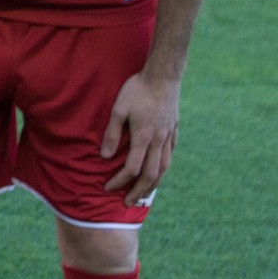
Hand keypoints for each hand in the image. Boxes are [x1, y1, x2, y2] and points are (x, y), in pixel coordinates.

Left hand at [102, 69, 180, 205]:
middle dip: (138, 191)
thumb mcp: (118, 109)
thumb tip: (104, 157)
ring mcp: (168, 136)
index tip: (108, 188)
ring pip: (164, 168)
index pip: (131, 168)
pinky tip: (158, 171)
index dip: (119, 181)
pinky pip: (170, 155)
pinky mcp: (173, 130)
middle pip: (150, 175)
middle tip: (128, 203)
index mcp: (144, 137)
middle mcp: (159, 141)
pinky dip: (163, 167)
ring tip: (144, 194)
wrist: (163, 76)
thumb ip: (112, 133)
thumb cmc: (137, 90)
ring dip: (153, 184)